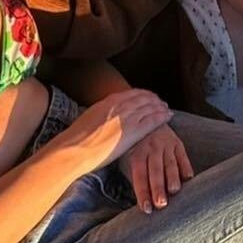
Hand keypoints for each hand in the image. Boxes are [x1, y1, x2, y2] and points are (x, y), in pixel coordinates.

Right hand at [51, 89, 172, 175]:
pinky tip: (168, 116)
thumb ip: (99, 115)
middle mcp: (119, 105)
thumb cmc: (76, 140)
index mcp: (108, 101)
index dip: (142, 95)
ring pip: (150, 107)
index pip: (130, 94)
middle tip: (161, 101)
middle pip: (142, 98)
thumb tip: (101, 117)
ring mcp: (127, 117)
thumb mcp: (88, 119)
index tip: (148, 96)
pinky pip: (152, 120)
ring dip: (160, 106)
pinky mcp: (132, 131)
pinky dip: (162, 116)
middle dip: (153, 99)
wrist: (74, 149)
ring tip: (166, 108)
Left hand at [121, 122, 194, 213]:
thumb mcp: (130, 156)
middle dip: (158, 187)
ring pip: (170, 164)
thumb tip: (139, 203)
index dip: (142, 192)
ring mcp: (166, 144)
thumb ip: (135, 175)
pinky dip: (186, 167)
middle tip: (161, 204)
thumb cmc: (138, 145)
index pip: (139, 175)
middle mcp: (151, 148)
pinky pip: (183, 156)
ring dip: (172, 179)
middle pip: (155, 170)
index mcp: (137, 153)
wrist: (149, 118)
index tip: (146, 208)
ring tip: (174, 191)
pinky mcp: (178, 143)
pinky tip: (188, 179)